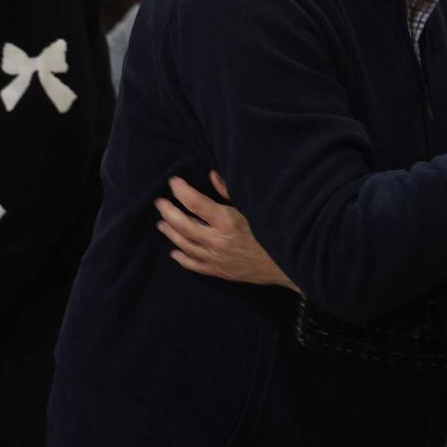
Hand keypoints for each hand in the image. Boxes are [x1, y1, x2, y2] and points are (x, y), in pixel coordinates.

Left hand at [157, 173, 299, 291]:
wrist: (287, 265)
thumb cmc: (272, 232)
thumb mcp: (254, 208)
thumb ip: (230, 192)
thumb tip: (212, 175)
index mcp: (227, 221)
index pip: (195, 202)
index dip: (181, 190)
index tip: (173, 182)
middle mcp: (217, 241)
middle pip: (183, 225)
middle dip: (168, 211)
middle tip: (159, 202)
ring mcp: (216, 258)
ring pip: (184, 245)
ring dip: (170, 233)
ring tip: (162, 223)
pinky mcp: (219, 272)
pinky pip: (194, 265)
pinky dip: (182, 258)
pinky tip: (174, 252)